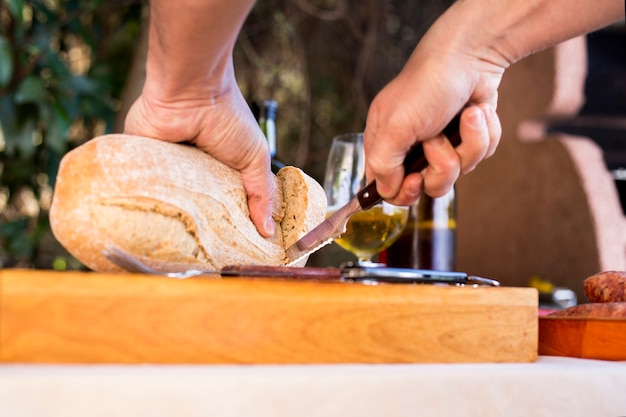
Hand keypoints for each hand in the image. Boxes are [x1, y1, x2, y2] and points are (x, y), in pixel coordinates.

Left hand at [124, 84, 275, 237]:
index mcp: (219, 169)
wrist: (189, 91)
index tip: (236, 251)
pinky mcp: (143, 165)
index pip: (224, 204)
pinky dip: (151, 204)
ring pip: (172, 203)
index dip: (230, 225)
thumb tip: (268, 232)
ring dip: (176, 219)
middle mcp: (193, 171)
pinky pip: (146, 190)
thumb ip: (261, 193)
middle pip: (198, 208)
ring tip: (180, 247)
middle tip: (208, 256)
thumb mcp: (254, 157)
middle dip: (203, 229)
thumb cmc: (227, 117)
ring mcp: (168, 169)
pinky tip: (156, 225)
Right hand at [363, 22, 502, 205]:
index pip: (387, 188)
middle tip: (438, 139)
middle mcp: (412, 148)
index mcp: (386, 144)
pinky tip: (477, 112)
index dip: (403, 192)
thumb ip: (383, 163)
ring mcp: (442, 145)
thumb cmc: (428, 85)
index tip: (415, 179)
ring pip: (458, 172)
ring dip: (468, 144)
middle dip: (442, 164)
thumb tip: (386, 191)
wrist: (471, 56)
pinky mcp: (467, 138)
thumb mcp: (395, 126)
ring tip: (466, 116)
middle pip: (428, 186)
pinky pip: (480, 156)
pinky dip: (483, 135)